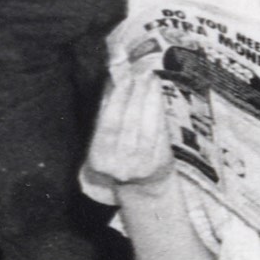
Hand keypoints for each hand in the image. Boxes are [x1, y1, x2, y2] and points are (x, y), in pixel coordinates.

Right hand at [84, 58, 176, 191]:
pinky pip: (160, 132)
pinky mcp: (160, 162)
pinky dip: (159, 110)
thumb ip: (107, 109)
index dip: (118, 100)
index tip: (125, 78)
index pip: (108, 124)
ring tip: (151, 79)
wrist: (141, 186)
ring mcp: (141, 165)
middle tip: (142, 73)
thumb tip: (113, 77)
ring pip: (147, 126)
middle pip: (129, 123)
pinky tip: (158, 94)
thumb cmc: (118, 152)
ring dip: (150, 99)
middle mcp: (119, 164)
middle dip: (136, 95)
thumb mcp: (106, 136)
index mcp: (99, 158)